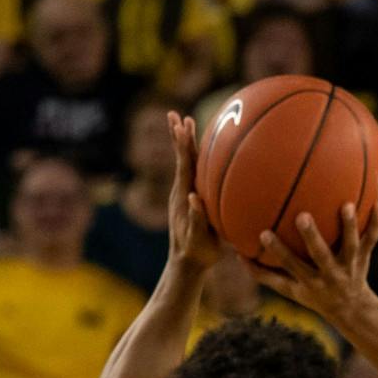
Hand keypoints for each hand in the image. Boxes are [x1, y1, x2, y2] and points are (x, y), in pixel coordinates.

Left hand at [165, 112, 221, 270]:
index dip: (184, 146)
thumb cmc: (197, 252)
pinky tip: (201, 151)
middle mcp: (182, 191)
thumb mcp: (198, 239)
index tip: (183, 127)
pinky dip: (194, 157)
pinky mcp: (191, 199)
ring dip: (184, 143)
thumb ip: (197, 220)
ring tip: (183, 123)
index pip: (184, 166)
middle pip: (181, 158)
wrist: (188, 262)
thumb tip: (194, 198)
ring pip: (186, 163)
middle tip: (176, 115)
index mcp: (184, 196)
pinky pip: (193, 173)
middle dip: (179, 136)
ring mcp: (186, 194)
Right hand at [254, 201, 377, 324]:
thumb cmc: (315, 296)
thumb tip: (237, 255)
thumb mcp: (290, 291)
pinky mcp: (365, 258)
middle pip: (322, 256)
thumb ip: (265, 275)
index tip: (264, 234)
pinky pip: (372, 239)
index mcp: (311, 281)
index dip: (279, 252)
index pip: (292, 266)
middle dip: (313, 238)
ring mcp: (350, 266)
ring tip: (347, 205)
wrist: (353, 310)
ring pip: (352, 246)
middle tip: (302, 217)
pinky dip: (377, 223)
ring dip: (350, 226)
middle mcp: (332, 274)